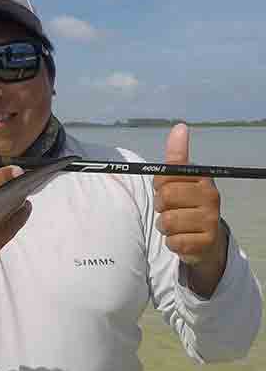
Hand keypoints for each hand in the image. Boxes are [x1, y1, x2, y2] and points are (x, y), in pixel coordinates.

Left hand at [154, 123, 227, 296]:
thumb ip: (176, 157)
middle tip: (169, 209)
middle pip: (165, 198)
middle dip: (160, 206)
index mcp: (202, 179)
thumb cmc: (186, 205)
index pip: (169, 175)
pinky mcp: (205, 243)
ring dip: (164, 226)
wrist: (206, 240)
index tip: (164, 188)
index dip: (160, 184)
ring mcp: (210, 220)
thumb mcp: (180, 181)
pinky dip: (171, 242)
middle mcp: (211, 197)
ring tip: (176, 225)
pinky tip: (182, 239)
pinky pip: (173, 242)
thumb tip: (180, 127)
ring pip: (166, 221)